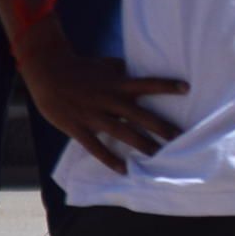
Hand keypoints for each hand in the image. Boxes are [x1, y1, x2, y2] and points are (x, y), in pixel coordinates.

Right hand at [14, 23, 183, 172]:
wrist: (47, 73)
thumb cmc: (81, 68)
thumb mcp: (107, 66)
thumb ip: (125, 71)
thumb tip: (141, 70)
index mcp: (118, 84)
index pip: (148, 84)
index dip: (166, 86)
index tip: (187, 89)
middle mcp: (110, 100)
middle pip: (140, 115)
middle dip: (161, 127)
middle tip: (182, 138)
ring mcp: (94, 115)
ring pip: (122, 133)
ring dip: (142, 145)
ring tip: (159, 157)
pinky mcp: (78, 127)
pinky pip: (96, 147)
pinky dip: (109, 159)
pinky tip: (123, 170)